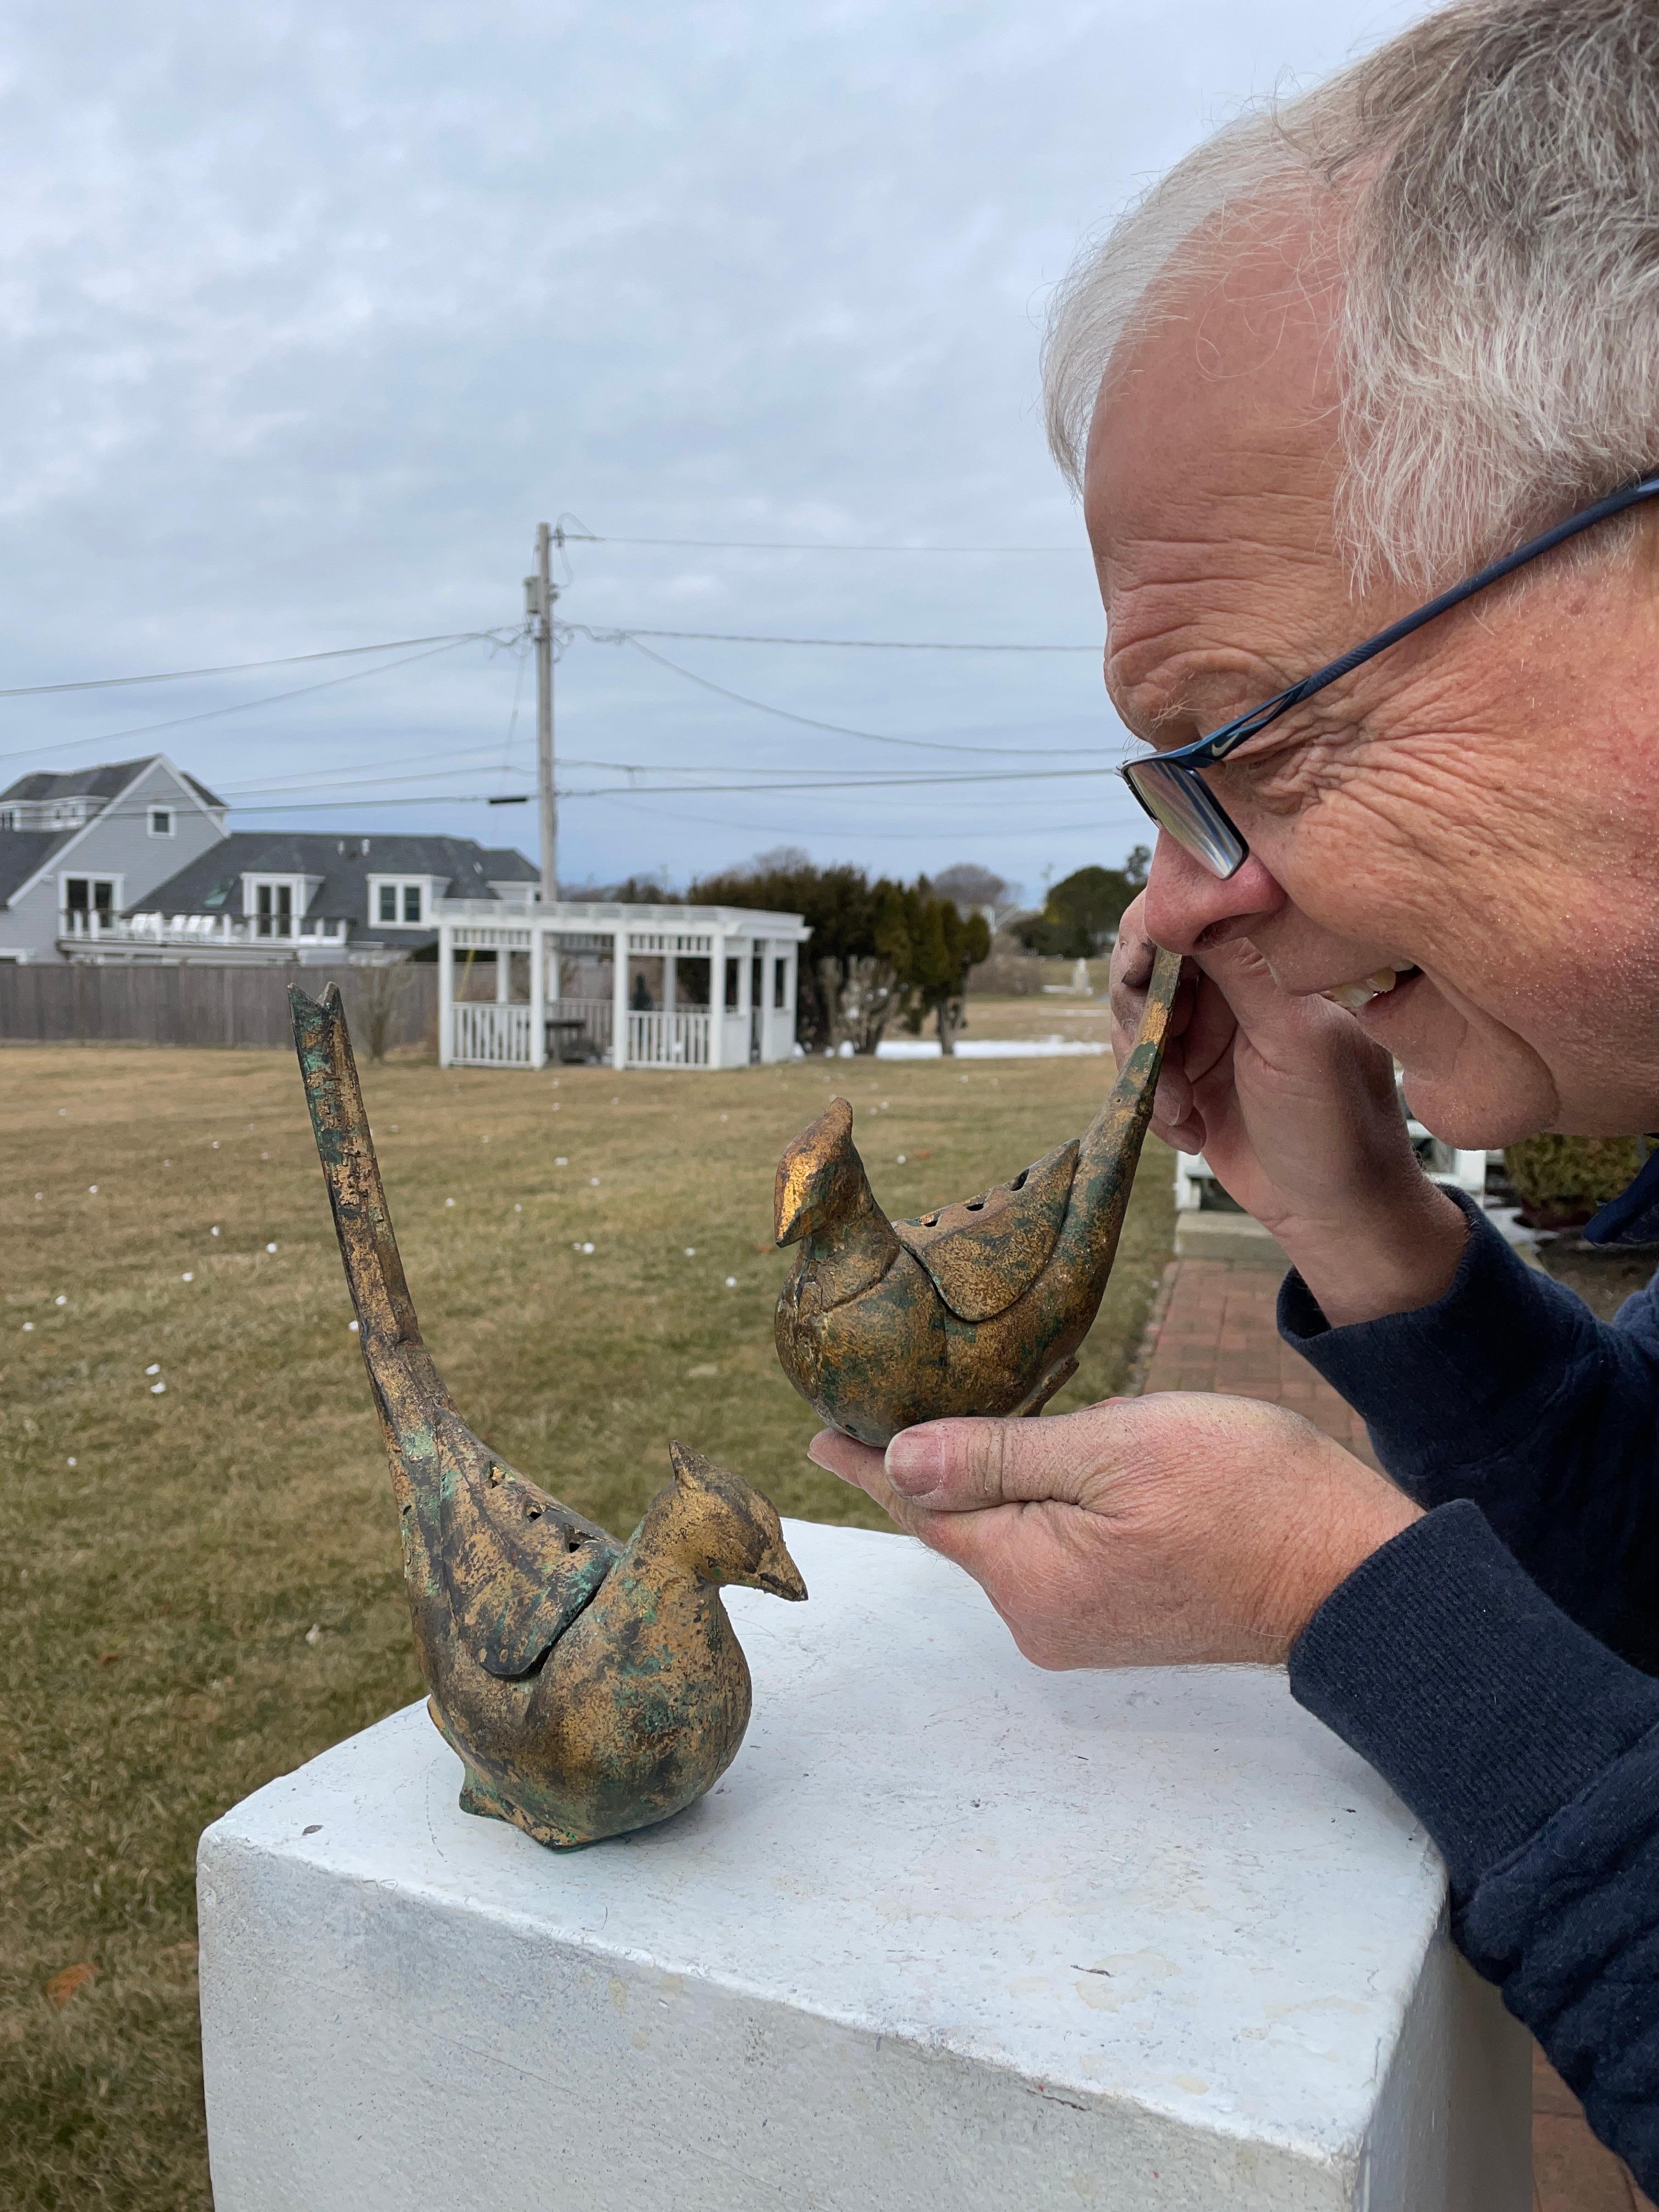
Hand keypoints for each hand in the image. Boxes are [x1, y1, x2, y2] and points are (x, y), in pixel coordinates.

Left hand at [810, 1396, 1420, 1667]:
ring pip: (1010, 1535)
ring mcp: (1086, 1626)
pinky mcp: (1125, 1617)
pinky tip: (1040, 1463)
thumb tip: (897, 1463)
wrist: (1355, 1573)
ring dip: (990, 1480)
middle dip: (931, 1465)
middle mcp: (1043, 1618)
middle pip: (963, 1525)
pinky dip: (1038, 1503)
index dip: (872, 1461)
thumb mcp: (1113, 1451)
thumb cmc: (1246, 1496)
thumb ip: (998, 1457)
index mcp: (1029, 1576)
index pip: (924, 1507)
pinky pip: (1053, 1550)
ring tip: (965, 1420)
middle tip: (887, 1403)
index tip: (822, 1434)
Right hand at [1112, 897, 1467, 1324]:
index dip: (1158, 929)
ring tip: (1181, 1110)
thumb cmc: (1337, 1125)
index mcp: (1275, 957)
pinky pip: (1138, 1064)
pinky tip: (1189, 1132)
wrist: (1332, 1214)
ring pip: (1135, 1013)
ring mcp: (1208, 1026)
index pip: (1198, 910)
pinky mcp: (1185, 1072)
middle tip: (1153, 1049)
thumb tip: (1203, 894)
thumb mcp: (1294, 1039)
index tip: (1143, 965)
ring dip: (1145, 1062)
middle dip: (1142, 1005)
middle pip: (1150, 955)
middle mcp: (1238, 980)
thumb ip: (1246, 968)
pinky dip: (1149, 1098)